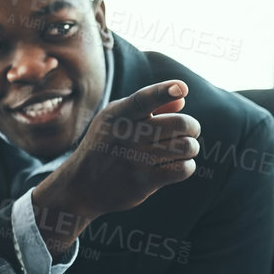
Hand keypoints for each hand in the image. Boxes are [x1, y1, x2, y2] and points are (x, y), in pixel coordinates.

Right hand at [31, 80, 199, 256]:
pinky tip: (178, 166)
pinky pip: (183, 169)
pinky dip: (187, 166)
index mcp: (118, 116)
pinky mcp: (143, 182)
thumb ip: (145, 106)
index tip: (181, 87)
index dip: (164, 91)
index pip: (144, 99)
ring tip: (182, 150)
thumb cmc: (105, 147)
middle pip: (181, 124)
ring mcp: (135, 160)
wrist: (81, 186)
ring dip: (191, 148)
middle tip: (188, 132)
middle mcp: (127, 136)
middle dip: (192, 127)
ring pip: (186, 147)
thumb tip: (181, 97)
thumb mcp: (114, 121)